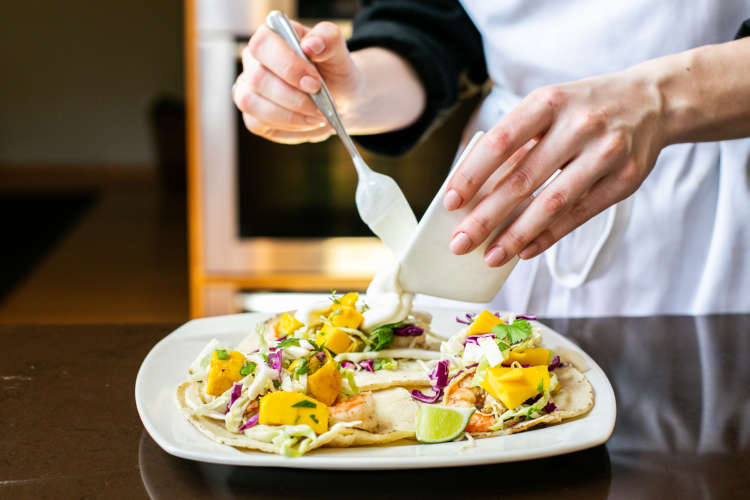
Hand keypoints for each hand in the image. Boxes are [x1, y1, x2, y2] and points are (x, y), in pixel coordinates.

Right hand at [233, 20, 360, 143]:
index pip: (263, 44)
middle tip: (321, 107)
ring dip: (290, 115)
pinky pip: (257, 123)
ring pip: (252, 103)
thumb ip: (328, 39)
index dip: (287, 66)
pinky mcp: (252, 116)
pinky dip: (287, 127)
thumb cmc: (333, 71)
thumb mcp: (338, 52)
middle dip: (294, 98)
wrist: (340, 98)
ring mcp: (248, 89)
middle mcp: (253, 62)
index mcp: (271, 37)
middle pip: (257, 78)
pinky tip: (307, 123)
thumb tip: (311, 45)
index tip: (314, 83)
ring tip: (317, 117)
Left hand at [444, 68, 666, 266]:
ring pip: (552, 203)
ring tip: (490, 256)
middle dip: (486, 217)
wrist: (652, 101)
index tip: (450, 202)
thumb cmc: (583, 108)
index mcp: (549, 101)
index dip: (472, 175)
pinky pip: (580, 215)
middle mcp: (579, 124)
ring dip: (516, 235)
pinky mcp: (626, 179)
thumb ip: (516, 142)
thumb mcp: (548, 108)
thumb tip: (474, 191)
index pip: (500, 143)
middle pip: (523, 179)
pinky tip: (525, 251)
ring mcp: (606, 152)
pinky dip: (549, 236)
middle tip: (460, 243)